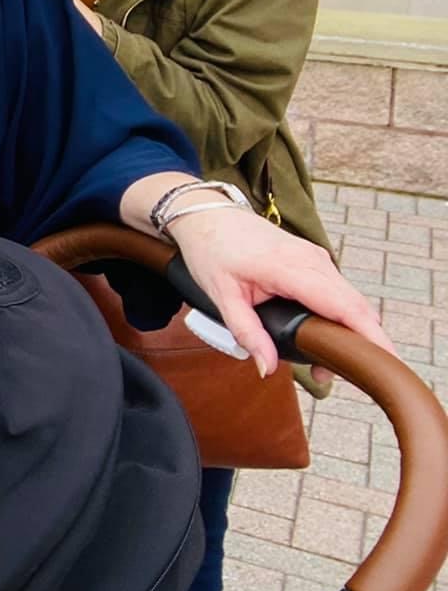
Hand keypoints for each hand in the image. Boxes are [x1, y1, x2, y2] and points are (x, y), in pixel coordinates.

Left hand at [169, 207, 392, 379]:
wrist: (206, 214)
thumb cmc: (211, 250)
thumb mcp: (221, 296)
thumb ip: (246, 333)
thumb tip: (265, 368)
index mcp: (290, 268)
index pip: (343, 306)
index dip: (369, 336)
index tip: (385, 362)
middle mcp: (312, 260)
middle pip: (355, 307)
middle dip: (360, 344)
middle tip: (339, 375)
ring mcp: (316, 257)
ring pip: (350, 300)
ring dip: (350, 332)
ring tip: (323, 363)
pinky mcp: (315, 260)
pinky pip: (339, 291)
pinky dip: (341, 316)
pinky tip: (324, 337)